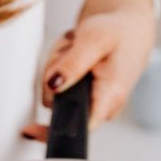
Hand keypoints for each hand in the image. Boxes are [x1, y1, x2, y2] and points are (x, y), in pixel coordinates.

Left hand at [23, 0, 155, 140]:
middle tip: (68, 52)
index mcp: (110, 95)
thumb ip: (73, 64)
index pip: (79, 130)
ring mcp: (93, 105)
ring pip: (55, 96)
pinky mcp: (85, 100)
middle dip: (54, 76)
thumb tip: (53, 86)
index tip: (30, 129)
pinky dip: (60, 72)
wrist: (130, 30)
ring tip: (73, 50)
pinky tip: (72, 57)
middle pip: (58, 105)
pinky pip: (59, 91)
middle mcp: (103, 106)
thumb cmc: (119, 33)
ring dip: (56, 69)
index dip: (52, 131)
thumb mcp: (95, 38)